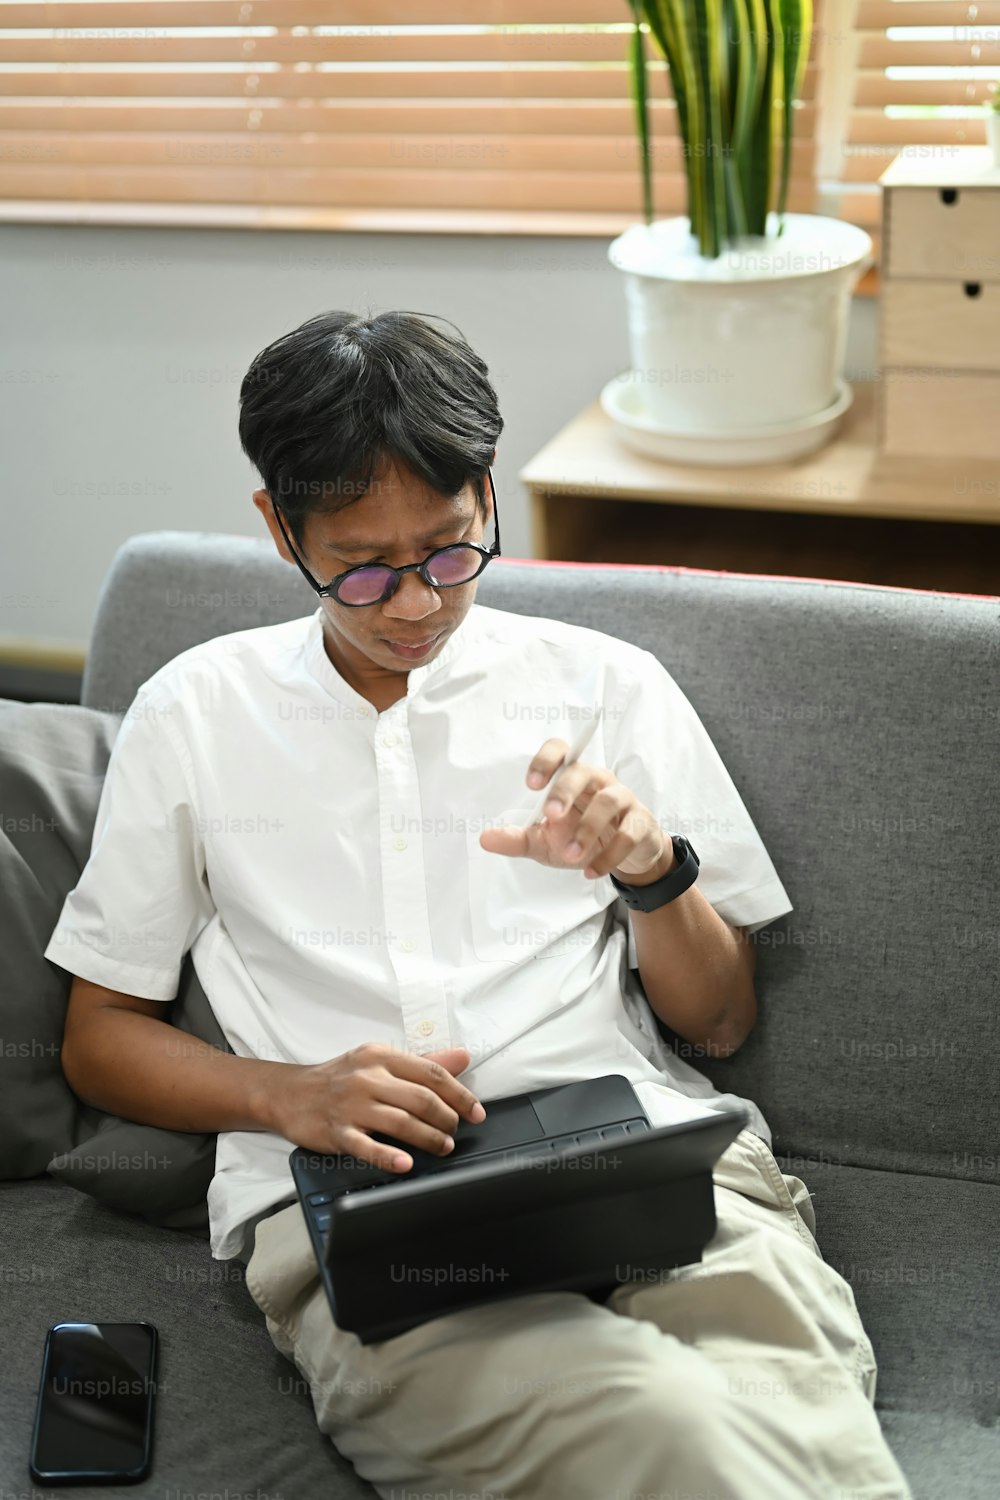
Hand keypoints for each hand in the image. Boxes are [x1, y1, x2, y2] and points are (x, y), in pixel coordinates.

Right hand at [263, 1043, 485, 1173]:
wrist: (289, 1093)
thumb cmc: (340, 1077)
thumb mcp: (378, 1060)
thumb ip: (422, 1062)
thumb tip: (462, 1057)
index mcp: (381, 1056)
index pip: (431, 1073)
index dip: (460, 1094)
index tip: (476, 1111)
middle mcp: (367, 1077)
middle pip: (421, 1098)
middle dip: (448, 1119)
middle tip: (456, 1132)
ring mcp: (351, 1105)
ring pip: (401, 1122)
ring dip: (429, 1138)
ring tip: (443, 1147)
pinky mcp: (337, 1131)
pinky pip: (366, 1145)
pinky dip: (388, 1156)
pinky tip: (406, 1163)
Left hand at [479, 738, 669, 881]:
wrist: (625, 855)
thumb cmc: (581, 837)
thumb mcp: (545, 841)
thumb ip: (517, 839)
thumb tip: (485, 838)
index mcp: (572, 778)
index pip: (561, 752)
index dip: (546, 761)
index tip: (532, 784)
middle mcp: (598, 781)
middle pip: (582, 772)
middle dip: (564, 792)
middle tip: (550, 816)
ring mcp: (622, 799)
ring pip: (608, 801)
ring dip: (587, 830)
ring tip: (571, 856)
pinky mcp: (640, 822)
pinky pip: (627, 834)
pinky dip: (608, 856)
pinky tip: (590, 871)